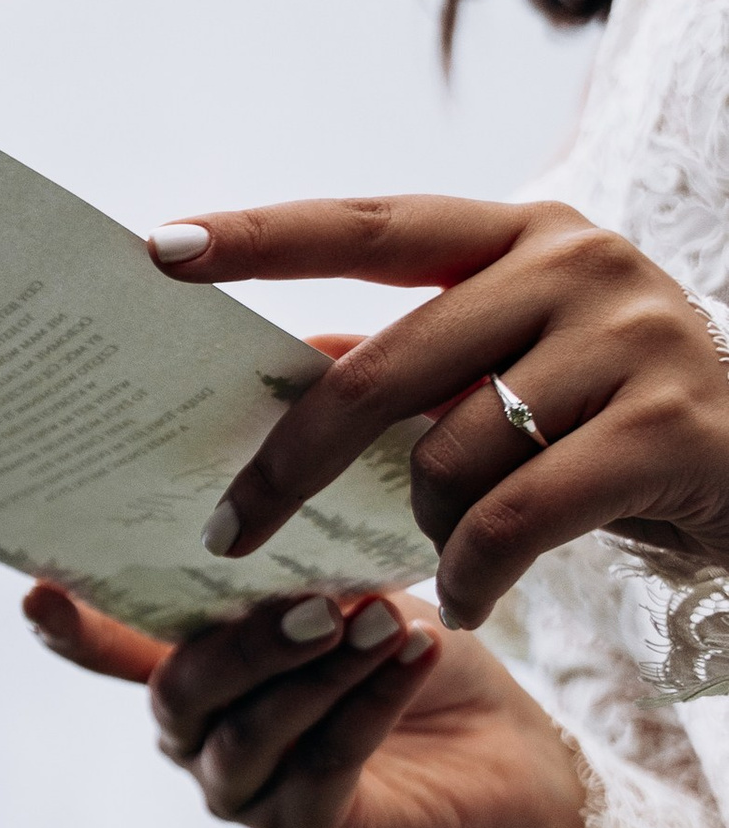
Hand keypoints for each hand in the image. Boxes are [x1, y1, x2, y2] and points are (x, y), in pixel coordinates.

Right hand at [24, 579, 648, 827]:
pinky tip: (415, 654)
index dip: (73, 630)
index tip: (37, 593)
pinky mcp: (309, 827)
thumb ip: (289, 569)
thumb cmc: (408, 654)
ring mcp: (246, 788)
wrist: (503, 748)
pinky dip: (369, 702)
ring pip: (255, 730)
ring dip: (319, 672)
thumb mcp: (348, 591)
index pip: (114, 650)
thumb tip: (261, 490)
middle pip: (184, 693)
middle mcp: (198, 736)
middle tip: (315, 601)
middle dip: (246, 644)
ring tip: (380, 621)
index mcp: (190, 670)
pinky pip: (327, 763)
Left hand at [148, 195, 728, 628]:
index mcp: (523, 234)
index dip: (262, 236)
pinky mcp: (671, 426)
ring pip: (449, 454)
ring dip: (423, 529)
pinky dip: (477, 574)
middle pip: (382, 368)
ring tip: (447, 558)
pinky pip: (517, 516)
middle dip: (289, 464)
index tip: (156, 247)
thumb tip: (277, 370)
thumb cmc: (618, 424)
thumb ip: (411, 365)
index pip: (368, 227)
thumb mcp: (515, 373)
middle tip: (228, 533)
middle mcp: (578, 262)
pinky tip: (475, 600)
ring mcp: (632, 337)